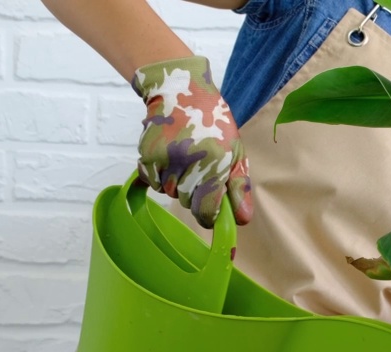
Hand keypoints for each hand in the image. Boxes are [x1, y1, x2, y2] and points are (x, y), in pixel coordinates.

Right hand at [131, 55, 251, 227]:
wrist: (182, 91)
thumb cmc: (214, 124)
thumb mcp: (236, 153)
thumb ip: (239, 188)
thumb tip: (242, 220)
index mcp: (216, 164)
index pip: (206, 212)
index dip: (208, 216)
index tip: (210, 212)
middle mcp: (190, 163)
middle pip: (187, 202)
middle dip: (194, 193)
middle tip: (198, 168)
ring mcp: (167, 159)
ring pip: (169, 193)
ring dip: (176, 183)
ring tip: (184, 158)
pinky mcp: (148, 155)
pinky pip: (152, 182)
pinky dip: (159, 175)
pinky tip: (168, 156)